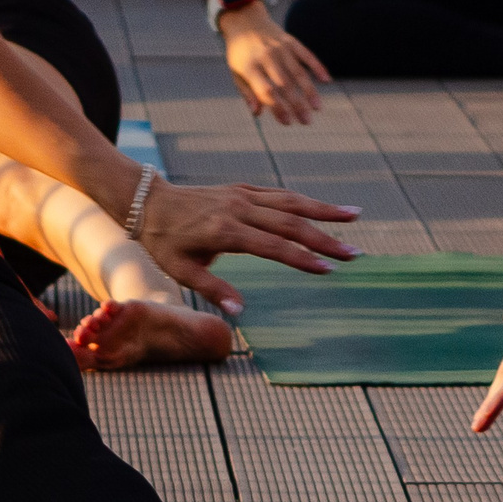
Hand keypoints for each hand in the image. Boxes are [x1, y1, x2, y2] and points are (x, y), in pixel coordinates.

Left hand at [132, 178, 360, 314]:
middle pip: (289, 223)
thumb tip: (240, 312)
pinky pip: (278, 193)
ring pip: (289, 201)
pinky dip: (304, 200)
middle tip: (353, 253)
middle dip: (324, 238)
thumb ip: (212, 289)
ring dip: (323, 209)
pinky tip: (325, 208)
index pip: (272, 246)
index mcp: (224, 231)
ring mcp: (241, 196)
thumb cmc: (163, 241)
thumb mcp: (180, 271)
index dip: (301, 258)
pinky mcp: (242, 189)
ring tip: (355, 215)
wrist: (147, 201)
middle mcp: (238, 209)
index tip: (328, 269)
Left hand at [219, 7, 328, 124]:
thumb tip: (257, 114)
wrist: (244, 21)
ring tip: (317, 108)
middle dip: (297, 105)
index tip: (288, 122)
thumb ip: (247, 93)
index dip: (278, 108)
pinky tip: (326, 80)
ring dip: (309, 91)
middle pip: (285, 84)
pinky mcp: (290, 41)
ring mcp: (280, 48)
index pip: (267, 91)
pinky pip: (307, 55)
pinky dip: (317, 67)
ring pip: (298, 72)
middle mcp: (266, 57)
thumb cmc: (240, 53)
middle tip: (307, 122)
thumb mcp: (236, 72)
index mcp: (250, 67)